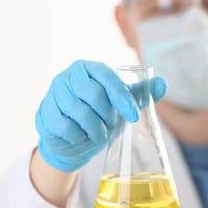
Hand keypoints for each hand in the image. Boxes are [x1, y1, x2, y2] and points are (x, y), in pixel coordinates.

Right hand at [35, 60, 166, 171]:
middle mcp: (68, 76)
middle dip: (107, 115)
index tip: (133, 116)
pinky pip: (65, 127)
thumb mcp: (122, 104)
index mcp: (89, 68)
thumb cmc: (100, 115)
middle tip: (111, 125)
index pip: (107, 77)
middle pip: (93, 95)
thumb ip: (142, 93)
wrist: (74, 139)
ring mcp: (53, 93)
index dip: (122, 97)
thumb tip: (163, 84)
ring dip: (95, 129)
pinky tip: (81, 137)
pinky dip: (78, 137)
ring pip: (79, 112)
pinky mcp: (44, 113)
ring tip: (98, 133)